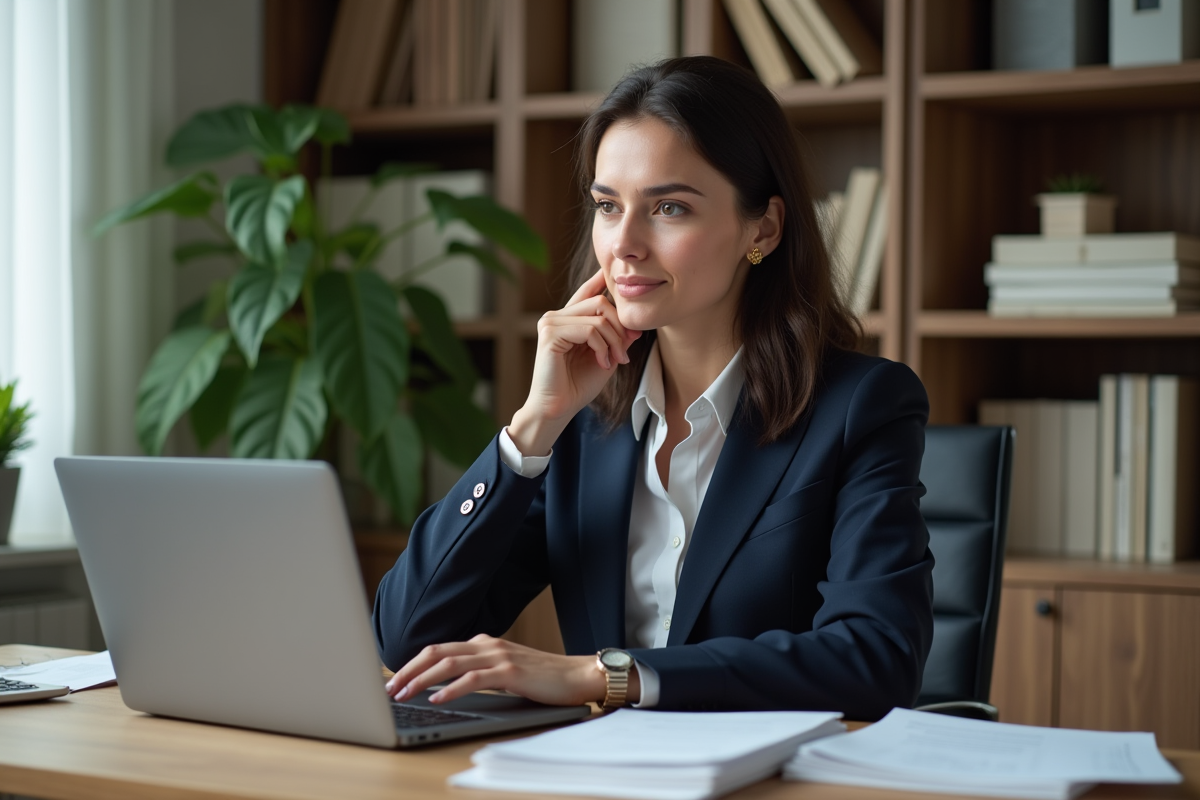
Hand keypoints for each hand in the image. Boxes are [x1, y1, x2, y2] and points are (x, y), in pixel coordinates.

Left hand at [384, 634, 639, 706]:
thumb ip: (480, 671)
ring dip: (422, 679)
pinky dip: (450, 689)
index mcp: (484, 643)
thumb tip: (447, 686)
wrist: (579, 675)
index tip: (394, 679)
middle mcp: (488, 645)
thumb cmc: (544, 678)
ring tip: (403, 693)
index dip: (413, 663)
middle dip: (408, 669)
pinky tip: (436, 699)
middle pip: (437, 651)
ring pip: (449, 663)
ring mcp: (499, 656)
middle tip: (388, 686)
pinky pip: (473, 679)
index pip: (440, 649)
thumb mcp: (505, 670)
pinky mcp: (510, 671)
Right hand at [508, 269, 641, 455]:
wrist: (559, 409)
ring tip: (616, 361)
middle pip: (600, 302)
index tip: (611, 273)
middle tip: (624, 354)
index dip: (600, 280)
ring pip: (597, 316)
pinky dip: (602, 347)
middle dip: (620, 327)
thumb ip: (618, 339)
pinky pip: (589, 330)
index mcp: (568, 320)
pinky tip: (602, 363)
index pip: (587, 293)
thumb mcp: (607, 358)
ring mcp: (551, 322)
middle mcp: (556, 316)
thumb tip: (635, 325)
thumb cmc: (578, 386)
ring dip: (614, 340)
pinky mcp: (550, 333)